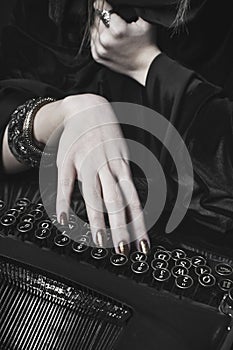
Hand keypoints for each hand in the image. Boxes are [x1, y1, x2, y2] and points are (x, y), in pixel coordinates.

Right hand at [55, 95, 149, 253]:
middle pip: (116, 200)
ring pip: (94, 195)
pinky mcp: (68, 159)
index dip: (139, 224)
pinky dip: (64, 202)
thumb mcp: (122, 155)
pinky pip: (66, 183)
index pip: (134, 200)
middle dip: (121, 227)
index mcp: (122, 167)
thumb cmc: (106, 136)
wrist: (88, 107)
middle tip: (123, 248)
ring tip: (99, 242)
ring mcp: (87, 162)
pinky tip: (65, 219)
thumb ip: (123, 180)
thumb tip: (131, 206)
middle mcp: (107, 166)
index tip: (142, 245)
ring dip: (97, 220)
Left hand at [91, 1, 160, 85]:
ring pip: (93, 29)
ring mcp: (101, 49)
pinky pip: (92, 41)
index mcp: (117, 30)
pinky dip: (98, 38)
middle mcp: (106, 40)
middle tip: (115, 23)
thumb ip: (132, 8)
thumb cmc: (147, 44)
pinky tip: (109, 40)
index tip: (109, 5)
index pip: (104, 8)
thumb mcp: (145, 21)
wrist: (145, 65)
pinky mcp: (98, 56)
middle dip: (105, 17)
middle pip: (98, 19)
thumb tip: (122, 2)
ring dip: (101, 28)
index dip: (106, 5)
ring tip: (112, 32)